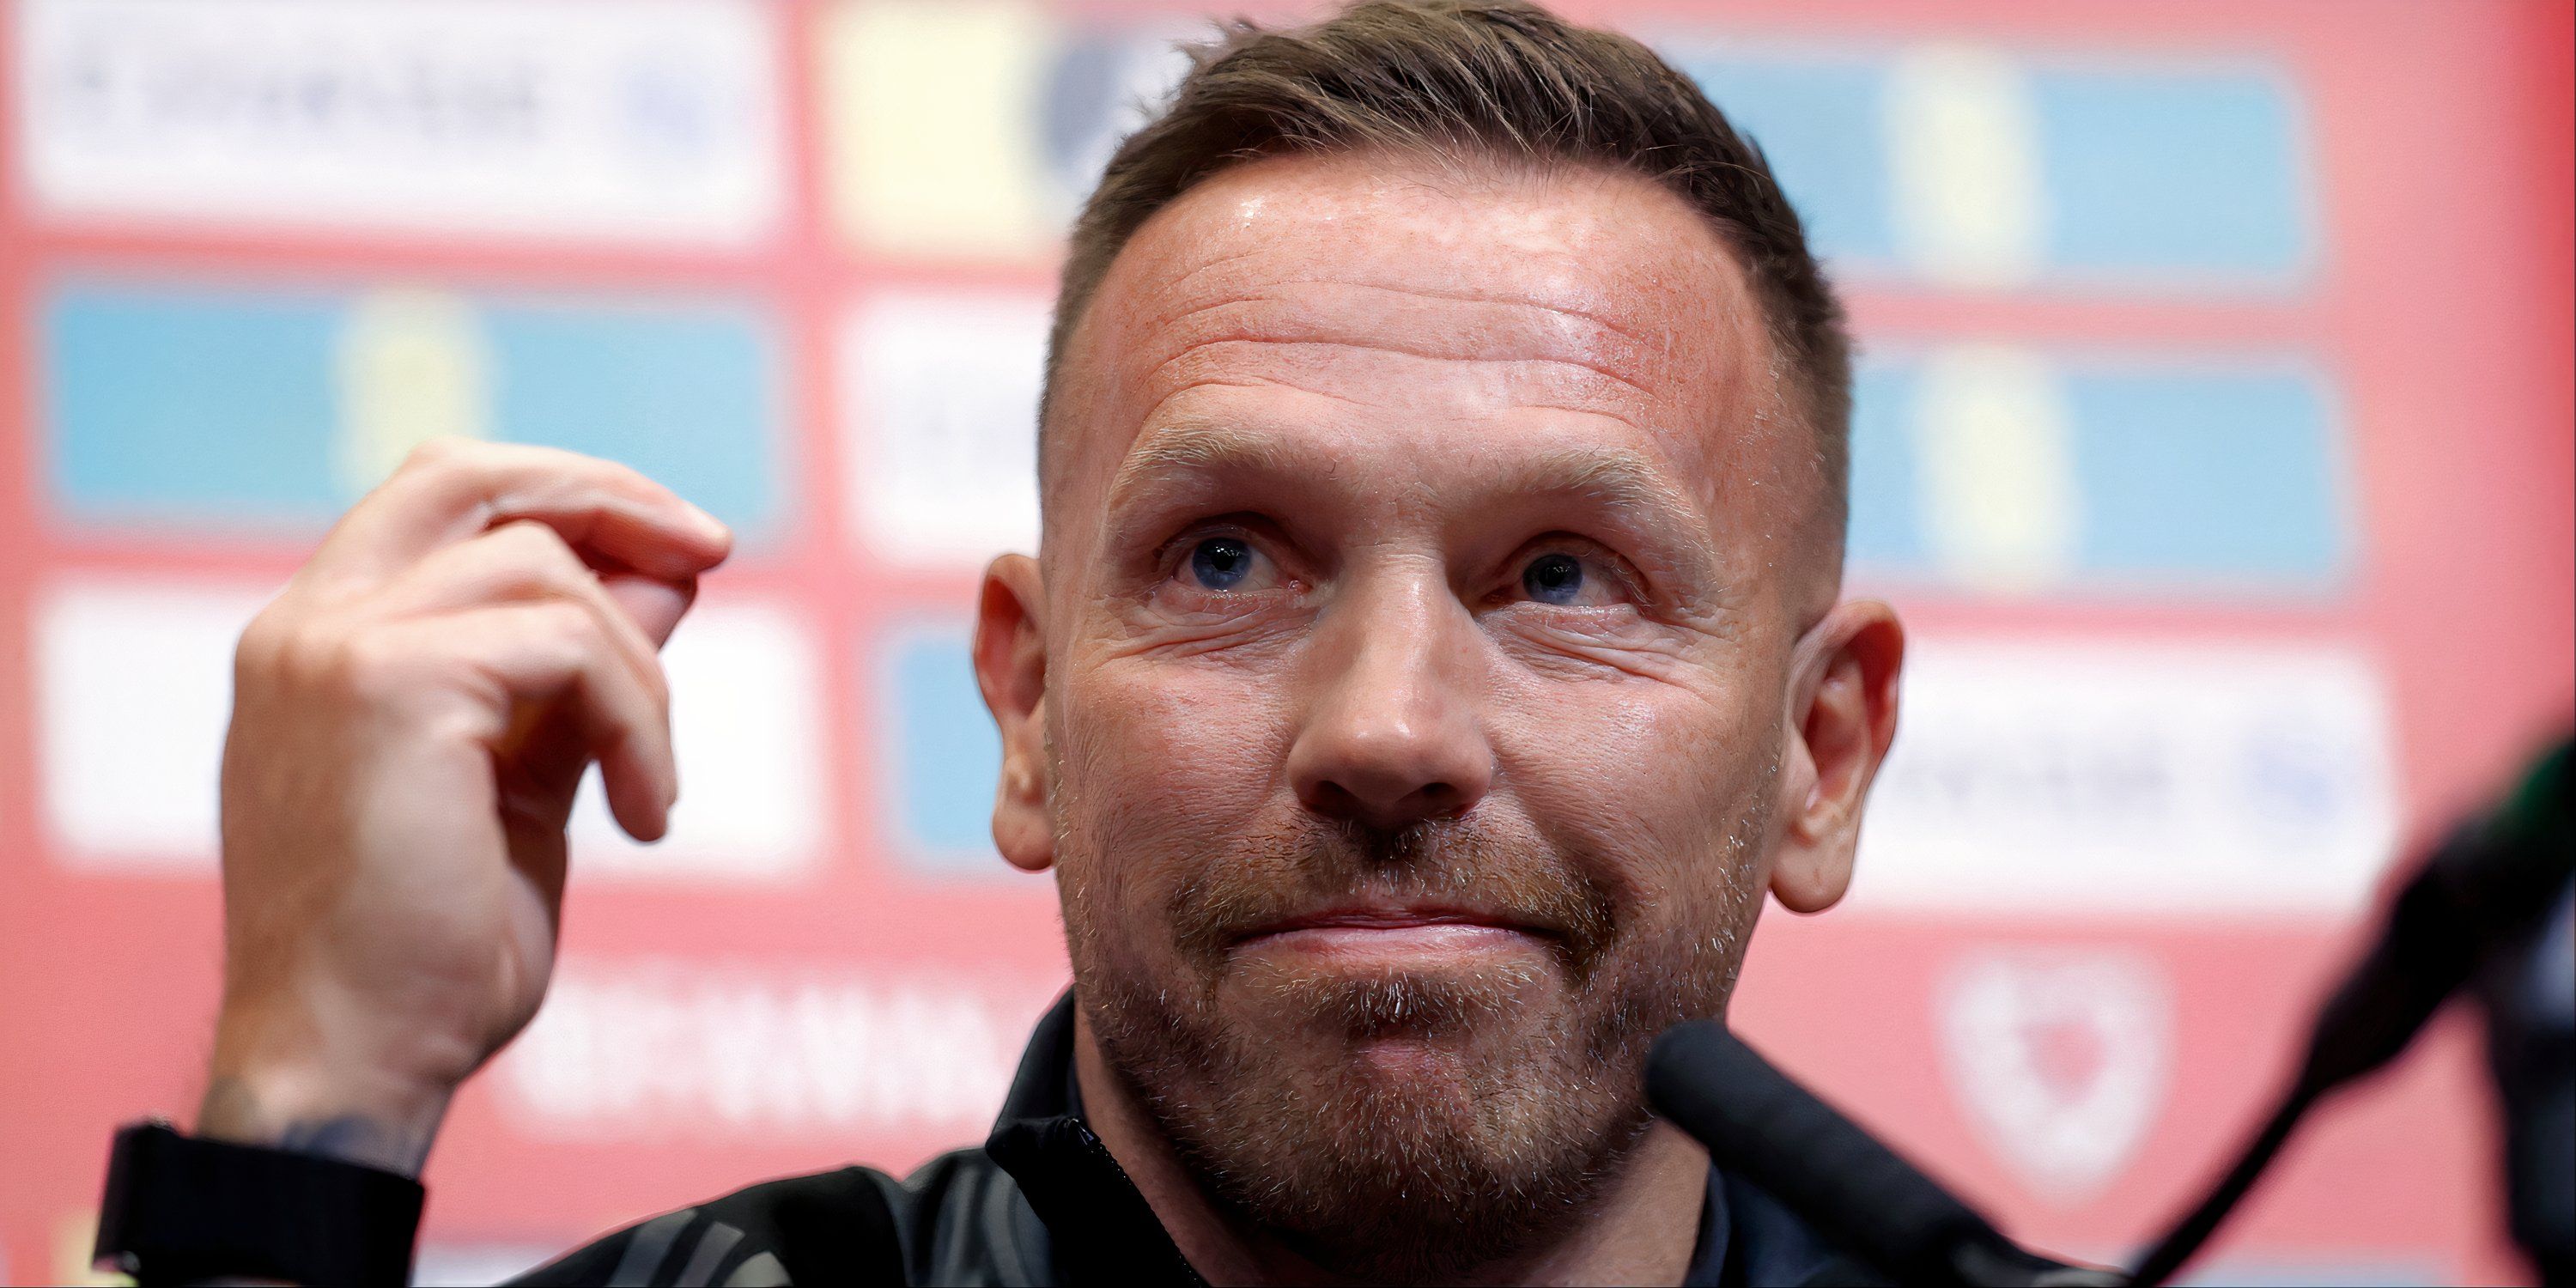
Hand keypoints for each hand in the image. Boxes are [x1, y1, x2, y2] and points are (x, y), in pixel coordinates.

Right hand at [194, 440, 731, 1175]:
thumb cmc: (428, 951)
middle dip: (608, 496)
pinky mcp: (389, 685)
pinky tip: (642, 819)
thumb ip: (573, 674)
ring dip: (639, 678)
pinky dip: (637, 725)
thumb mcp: (522, 779)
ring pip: (546, 573)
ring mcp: (335, 649)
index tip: (677, 545)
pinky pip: (570, 648)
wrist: (357, 1063)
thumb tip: (664, 576)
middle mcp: (307, 627)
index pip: (439, 499)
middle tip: (711, 548)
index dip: (564, 496)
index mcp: (318, 644)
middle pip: (469, 476)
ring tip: (651, 787)